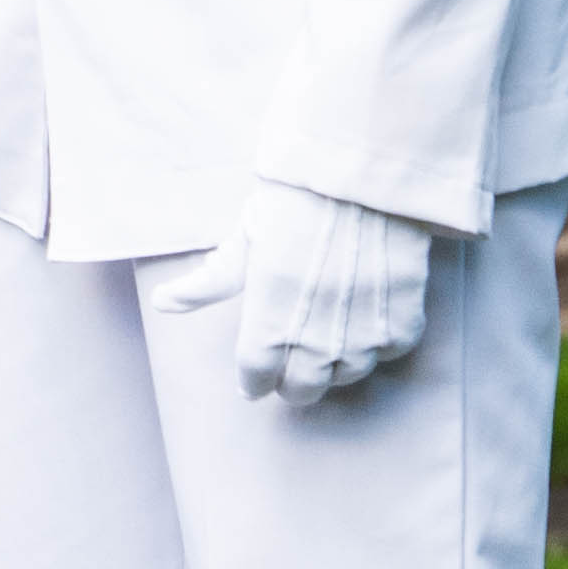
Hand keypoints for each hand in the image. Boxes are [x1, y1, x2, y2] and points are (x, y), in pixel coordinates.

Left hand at [182, 179, 432, 406]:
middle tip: (286, 365)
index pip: (257, 374)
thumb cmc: (295, 201)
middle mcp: (318, 336)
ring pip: (345, 376)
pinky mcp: (404, 323)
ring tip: (322, 342)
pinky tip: (360, 324)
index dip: (252, 379)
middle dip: (290, 381)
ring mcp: (364, 333)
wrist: (364, 179)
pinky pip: (386, 355)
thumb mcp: (245, 237)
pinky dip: (372, 347)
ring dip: (331, 367)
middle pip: (303, 389)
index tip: (251, 379)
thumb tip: (163, 303)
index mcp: (270, 317)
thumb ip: (210, 282)